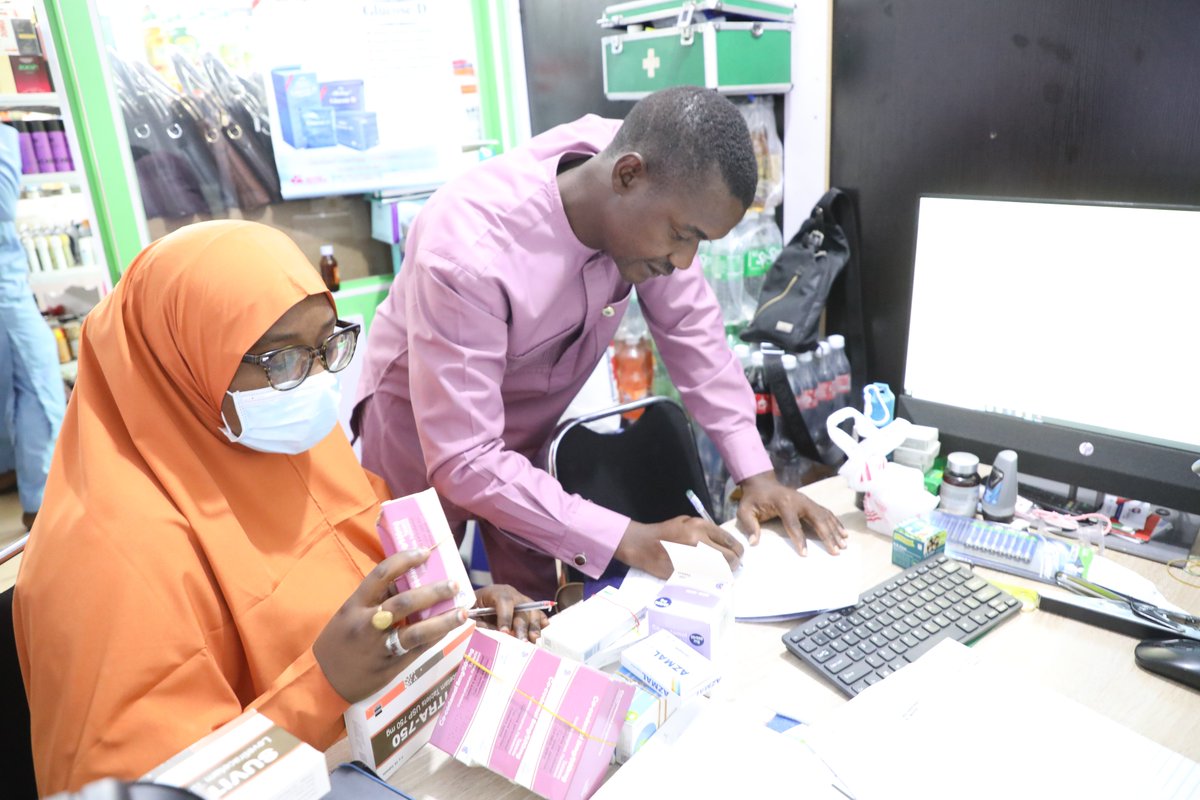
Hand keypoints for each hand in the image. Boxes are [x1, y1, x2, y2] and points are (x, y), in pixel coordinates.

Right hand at [313, 549, 466, 702]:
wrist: (324, 680)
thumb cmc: (339, 641)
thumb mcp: (349, 613)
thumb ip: (375, 598)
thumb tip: (408, 581)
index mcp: (355, 605)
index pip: (381, 575)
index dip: (404, 560)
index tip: (425, 552)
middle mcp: (368, 624)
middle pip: (404, 603)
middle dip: (432, 592)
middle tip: (453, 584)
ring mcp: (380, 646)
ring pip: (416, 632)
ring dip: (443, 621)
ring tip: (462, 612)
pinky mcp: (391, 665)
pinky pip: (418, 648)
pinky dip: (435, 637)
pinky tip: (449, 629)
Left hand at [472, 584, 549, 642]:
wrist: (479, 604)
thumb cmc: (474, 609)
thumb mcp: (472, 614)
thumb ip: (480, 622)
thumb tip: (492, 634)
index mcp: (496, 592)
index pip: (504, 601)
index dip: (505, 616)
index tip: (504, 632)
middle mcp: (513, 595)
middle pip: (522, 609)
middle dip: (521, 627)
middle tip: (521, 642)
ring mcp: (524, 602)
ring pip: (533, 612)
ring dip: (534, 628)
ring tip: (533, 641)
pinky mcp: (530, 610)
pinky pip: (540, 616)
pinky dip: (542, 625)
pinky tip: (543, 635)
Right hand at [614, 516, 744, 578]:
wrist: (643, 545)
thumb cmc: (665, 531)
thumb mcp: (687, 521)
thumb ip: (706, 530)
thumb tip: (723, 542)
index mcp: (700, 527)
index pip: (729, 540)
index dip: (737, 548)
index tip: (738, 553)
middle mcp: (699, 543)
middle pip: (729, 558)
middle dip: (734, 562)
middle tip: (733, 564)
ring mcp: (693, 560)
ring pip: (721, 571)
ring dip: (725, 572)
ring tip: (723, 571)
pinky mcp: (687, 573)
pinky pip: (707, 578)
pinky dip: (712, 578)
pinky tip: (710, 576)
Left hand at [735, 470, 847, 554]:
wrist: (762, 483)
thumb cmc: (754, 499)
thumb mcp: (745, 510)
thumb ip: (749, 525)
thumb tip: (753, 543)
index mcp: (783, 503)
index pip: (793, 523)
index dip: (799, 539)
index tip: (805, 554)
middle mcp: (799, 500)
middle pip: (816, 518)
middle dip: (827, 536)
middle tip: (836, 551)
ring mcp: (807, 500)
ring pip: (824, 516)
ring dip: (835, 530)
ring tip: (844, 544)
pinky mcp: (810, 502)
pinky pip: (826, 512)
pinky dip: (835, 522)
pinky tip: (843, 532)